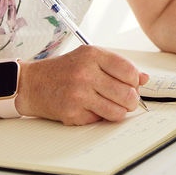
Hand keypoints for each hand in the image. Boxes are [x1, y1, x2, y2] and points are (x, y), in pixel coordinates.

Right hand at [16, 46, 148, 124]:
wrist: (30, 84)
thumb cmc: (63, 70)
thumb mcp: (89, 58)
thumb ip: (117, 66)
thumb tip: (145, 78)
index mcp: (92, 55)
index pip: (129, 71)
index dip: (136, 82)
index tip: (133, 85)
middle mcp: (86, 72)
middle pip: (127, 94)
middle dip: (131, 101)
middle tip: (126, 100)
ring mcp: (78, 93)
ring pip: (117, 111)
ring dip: (118, 112)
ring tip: (111, 106)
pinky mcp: (72, 112)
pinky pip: (100, 119)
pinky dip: (99, 117)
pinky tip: (90, 108)